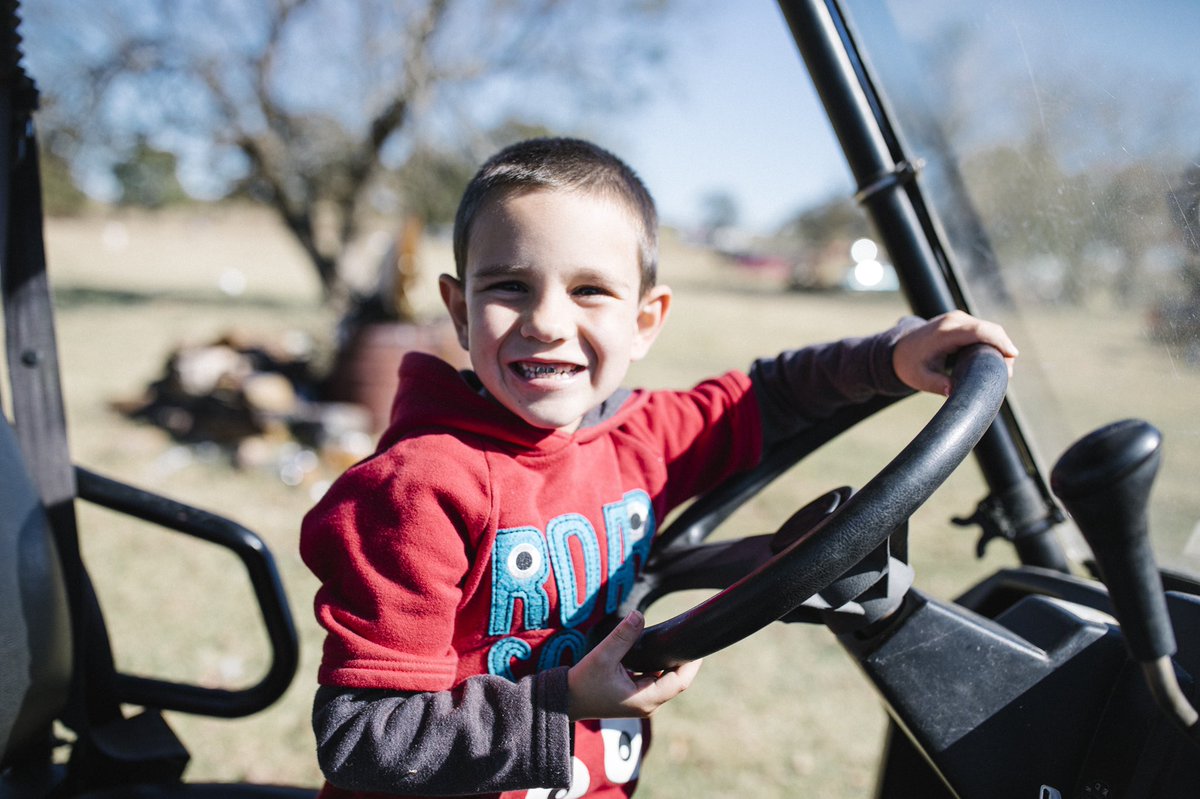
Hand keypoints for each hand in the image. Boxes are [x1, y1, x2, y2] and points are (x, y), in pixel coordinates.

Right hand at [567, 611, 701, 720]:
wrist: (564, 700)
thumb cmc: (582, 683)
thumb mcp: (602, 657)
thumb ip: (622, 636)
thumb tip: (639, 615)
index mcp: (645, 699)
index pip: (680, 682)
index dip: (691, 663)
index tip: (697, 643)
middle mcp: (648, 703)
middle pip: (676, 680)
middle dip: (682, 659)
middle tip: (686, 634)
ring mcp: (642, 701)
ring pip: (665, 680)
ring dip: (670, 661)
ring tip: (674, 638)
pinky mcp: (635, 696)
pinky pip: (654, 679)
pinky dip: (658, 665)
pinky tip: (657, 649)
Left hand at [893, 310, 1017, 395]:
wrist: (898, 350)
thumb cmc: (909, 365)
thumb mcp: (920, 378)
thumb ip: (937, 384)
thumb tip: (954, 392)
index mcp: (944, 332)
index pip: (978, 331)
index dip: (998, 341)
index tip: (1012, 355)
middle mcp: (954, 320)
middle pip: (989, 328)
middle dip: (1004, 347)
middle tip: (1008, 374)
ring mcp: (958, 319)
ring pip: (989, 329)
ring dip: (1000, 346)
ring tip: (1004, 370)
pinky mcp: (962, 323)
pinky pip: (983, 330)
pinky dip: (993, 343)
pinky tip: (996, 360)